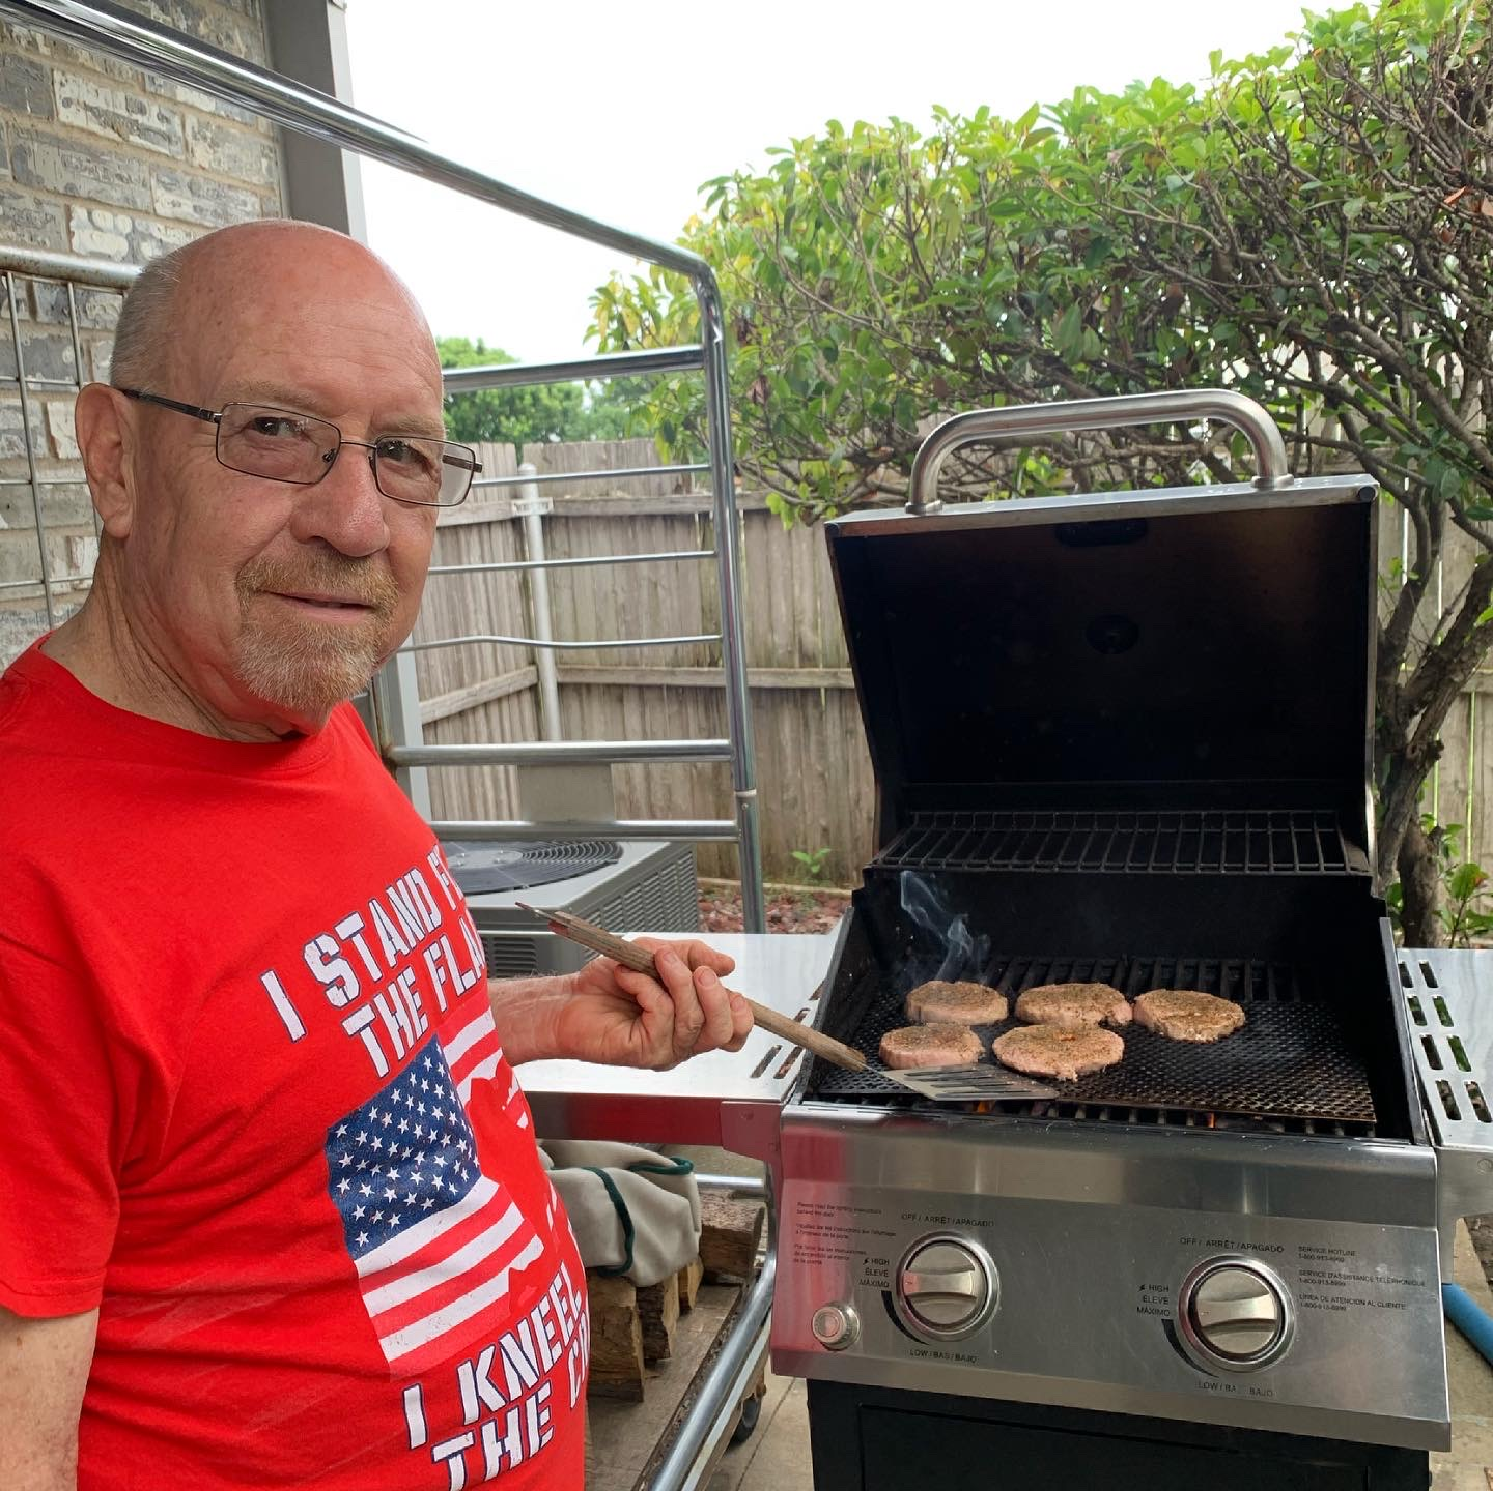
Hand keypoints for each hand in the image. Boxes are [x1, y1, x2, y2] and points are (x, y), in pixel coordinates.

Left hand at [552, 938, 751, 1069]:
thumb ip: (694, 956)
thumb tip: (727, 965)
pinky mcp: (642, 1052)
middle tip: (696, 969)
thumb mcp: (658, 954)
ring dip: (676, 980)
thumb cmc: (609, 981)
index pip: (736, 1030)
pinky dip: (645, 986)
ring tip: (655, 960)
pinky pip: (661, 1015)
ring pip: (693, 1020)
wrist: (569, 997)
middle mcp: (684, 1041)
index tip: (718, 975)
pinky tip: (627, 977)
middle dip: (715, 993)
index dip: (740, 1007)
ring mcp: (664, 1050)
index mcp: (694, 1021)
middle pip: (725, 1031)